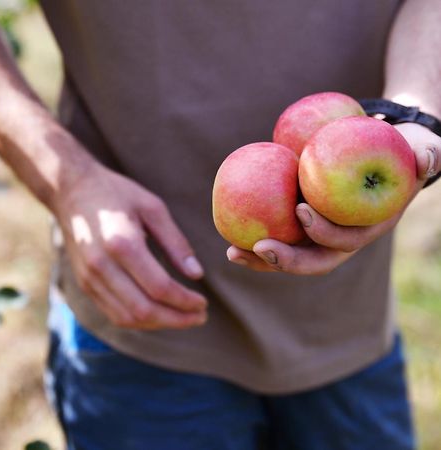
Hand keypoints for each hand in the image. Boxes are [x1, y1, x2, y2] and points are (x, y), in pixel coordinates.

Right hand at [53, 161, 207, 329]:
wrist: (72, 192)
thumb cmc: (118, 194)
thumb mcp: (153, 208)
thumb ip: (176, 242)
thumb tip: (197, 274)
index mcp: (122, 244)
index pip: (159, 287)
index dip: (185, 301)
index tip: (204, 303)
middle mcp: (102, 266)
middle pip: (144, 309)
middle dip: (177, 319)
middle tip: (200, 316)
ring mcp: (90, 278)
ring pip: (128, 318)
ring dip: (160, 324)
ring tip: (184, 318)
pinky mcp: (85, 284)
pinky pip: (114, 314)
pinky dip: (140, 321)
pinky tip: (160, 314)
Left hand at [227, 123, 440, 274]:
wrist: (378, 156)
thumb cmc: (396, 152)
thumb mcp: (417, 149)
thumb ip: (426, 154)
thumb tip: (427, 156)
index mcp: (367, 228)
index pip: (347, 241)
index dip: (325, 232)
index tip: (301, 210)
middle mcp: (342, 240)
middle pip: (314, 261)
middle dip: (286, 261)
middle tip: (259, 248)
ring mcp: (319, 236)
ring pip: (291, 256)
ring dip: (261, 259)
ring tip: (233, 251)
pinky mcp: (301, 227)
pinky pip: (278, 237)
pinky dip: (254, 239)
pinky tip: (230, 232)